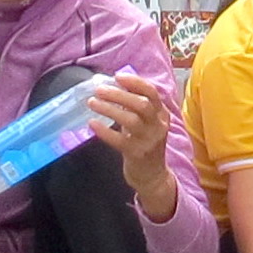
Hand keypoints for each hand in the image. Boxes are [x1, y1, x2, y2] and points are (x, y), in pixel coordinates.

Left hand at [83, 73, 171, 187]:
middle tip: (99, 89)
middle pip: (141, 104)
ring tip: (92, 103)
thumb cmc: (144, 143)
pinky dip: (104, 130)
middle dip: (119, 94)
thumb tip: (112, 85)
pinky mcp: (137, 154)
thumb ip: (134, 106)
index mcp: (161, 114)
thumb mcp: (146, 123)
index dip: (135, 82)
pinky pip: (119, 140)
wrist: (152, 176)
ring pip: (131, 120)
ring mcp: (148, 140)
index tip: (118, 76)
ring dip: (109, 109)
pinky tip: (92, 123)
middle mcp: (157, 125)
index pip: (152, 93)